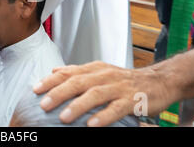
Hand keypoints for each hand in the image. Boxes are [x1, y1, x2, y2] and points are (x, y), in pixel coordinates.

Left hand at [33, 61, 172, 126]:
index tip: (35, 89)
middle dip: (59, 93)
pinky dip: (104, 116)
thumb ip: (77, 71)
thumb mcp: (100, 71)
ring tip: (63, 117)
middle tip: (43, 104)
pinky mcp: (132, 99)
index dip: (51, 80)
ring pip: (95, 94)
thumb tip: (54, 70)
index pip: (68, 72)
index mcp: (94, 68)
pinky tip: (92, 125)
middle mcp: (104, 75)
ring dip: (78, 105)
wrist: (159, 80)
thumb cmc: (125, 79)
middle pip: (78, 82)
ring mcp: (118, 87)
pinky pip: (117, 108)